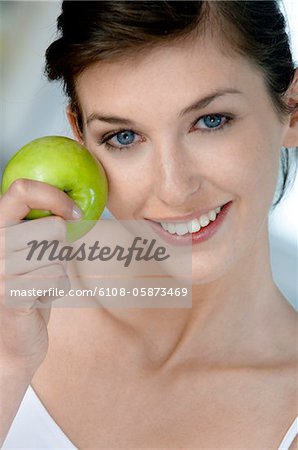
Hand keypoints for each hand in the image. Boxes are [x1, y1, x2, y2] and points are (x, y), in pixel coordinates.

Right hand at [0, 179, 80, 371]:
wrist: (10, 340)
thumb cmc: (25, 288)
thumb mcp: (26, 250)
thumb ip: (38, 227)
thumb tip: (74, 208)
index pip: (22, 189)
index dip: (54, 195)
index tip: (75, 213)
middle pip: (54, 227)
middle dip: (59, 250)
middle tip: (40, 267)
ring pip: (59, 255)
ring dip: (57, 273)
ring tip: (36, 285)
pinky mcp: (11, 293)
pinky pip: (57, 278)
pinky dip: (56, 290)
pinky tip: (37, 299)